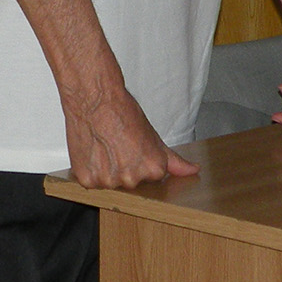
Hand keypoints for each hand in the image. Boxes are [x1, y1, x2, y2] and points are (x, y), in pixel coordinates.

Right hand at [65, 86, 199, 189]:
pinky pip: (90, 182)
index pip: (150, 177)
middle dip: (123, 168)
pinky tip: (92, 151)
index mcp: (153, 169)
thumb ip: (173, 160)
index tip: (133, 148)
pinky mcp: (88, 179)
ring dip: (105, 170)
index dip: (140, 161)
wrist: (95, 98)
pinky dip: (89, 169)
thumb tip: (193, 170)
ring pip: (108, 183)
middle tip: (117, 145)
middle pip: (129, 182)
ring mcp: (109, 181)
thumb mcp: (153, 136)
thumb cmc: (122, 111)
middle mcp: (132, 179)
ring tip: (103, 146)